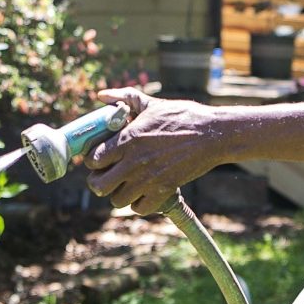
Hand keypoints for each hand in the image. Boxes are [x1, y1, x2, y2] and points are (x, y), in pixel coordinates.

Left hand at [86, 87, 224, 213]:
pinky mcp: (164, 191)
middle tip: (106, 176)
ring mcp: (148, 179)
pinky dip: (139, 204)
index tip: (98, 159)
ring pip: (117, 200)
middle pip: (99, 185)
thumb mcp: (151, 104)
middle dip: (98, 182)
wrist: (212, 134)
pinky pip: (140, 208)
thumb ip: (124, 98)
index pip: (93, 160)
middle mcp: (134, 162)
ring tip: (125, 185)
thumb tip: (101, 95)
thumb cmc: (182, 116)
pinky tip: (142, 193)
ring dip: (118, 194)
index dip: (92, 161)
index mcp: (127, 140)